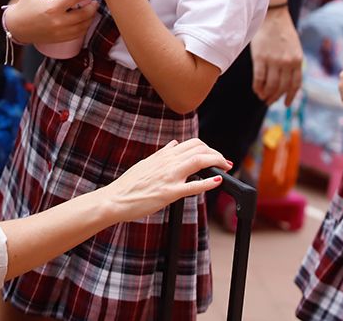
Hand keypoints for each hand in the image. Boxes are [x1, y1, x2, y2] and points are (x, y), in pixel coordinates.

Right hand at [5, 0, 98, 44]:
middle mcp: (58, 22)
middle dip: (93, 7)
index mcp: (52, 8)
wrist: (16, 28)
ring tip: (93, 9)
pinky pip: (78, 34)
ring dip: (91, 18)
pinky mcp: (60, 39)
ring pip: (83, 26)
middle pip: (83, 14)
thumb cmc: (24, 8)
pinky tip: (87, 20)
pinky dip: (85, 27)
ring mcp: (60, 32)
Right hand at [101, 138, 230, 222]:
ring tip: (226, 167)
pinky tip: (217, 181)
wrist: (115, 198)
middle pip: (199, 149)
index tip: (215, 155)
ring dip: (217, 162)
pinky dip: (208, 182)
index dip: (208, 148)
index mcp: (164, 155)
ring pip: (199, 161)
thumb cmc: (129, 184)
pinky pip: (193, 186)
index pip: (192, 144)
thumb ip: (162, 154)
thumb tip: (173, 144)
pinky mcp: (169, 193)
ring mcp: (169, 177)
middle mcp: (168, 162)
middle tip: (225, 162)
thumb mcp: (146, 163)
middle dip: (216, 154)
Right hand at [250, 9, 303, 104]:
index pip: (295, 84)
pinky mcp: (260, 58)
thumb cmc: (282, 31)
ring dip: (266, 94)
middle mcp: (287, 62)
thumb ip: (293, 62)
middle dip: (276, 97)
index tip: (286, 104)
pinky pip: (259, 78)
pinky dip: (257, 86)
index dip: (290, 96)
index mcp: (297, 60)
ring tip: (262, 97)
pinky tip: (256, 90)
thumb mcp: (294, 47)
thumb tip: (288, 80)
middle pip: (282, 87)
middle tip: (270, 102)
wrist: (272, 16)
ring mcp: (274, 61)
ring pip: (271, 85)